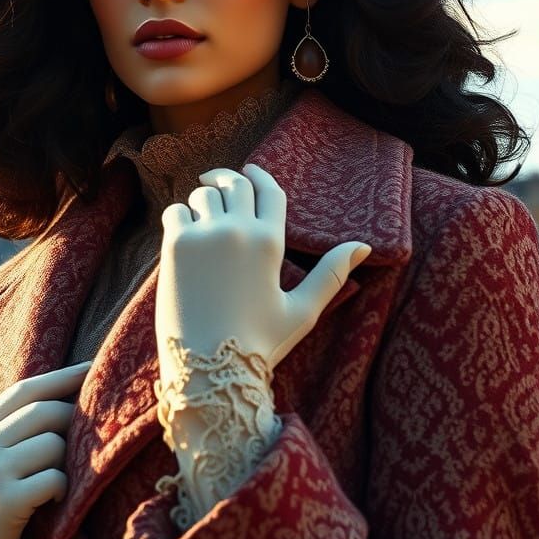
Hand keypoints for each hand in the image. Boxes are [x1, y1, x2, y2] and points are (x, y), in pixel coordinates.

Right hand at [0, 360, 91, 538]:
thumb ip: (5, 430)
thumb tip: (61, 403)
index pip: (25, 390)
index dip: (62, 377)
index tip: (92, 368)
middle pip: (45, 412)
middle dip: (74, 420)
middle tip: (87, 437)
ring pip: (53, 444)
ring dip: (67, 461)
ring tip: (59, 478)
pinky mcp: (5, 503)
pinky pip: (54, 479)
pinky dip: (63, 487)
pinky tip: (54, 500)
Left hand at [156, 163, 370, 382]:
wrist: (210, 368)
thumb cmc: (259, 343)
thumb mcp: (303, 310)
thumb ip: (332, 274)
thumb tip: (364, 246)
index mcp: (271, 242)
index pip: (269, 190)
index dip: (259, 175)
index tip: (249, 169)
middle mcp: (239, 230)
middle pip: (234, 183)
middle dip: (226, 178)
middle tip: (216, 180)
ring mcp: (205, 235)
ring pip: (203, 195)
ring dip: (203, 200)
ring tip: (202, 215)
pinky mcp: (175, 246)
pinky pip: (175, 211)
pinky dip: (179, 216)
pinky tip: (183, 233)